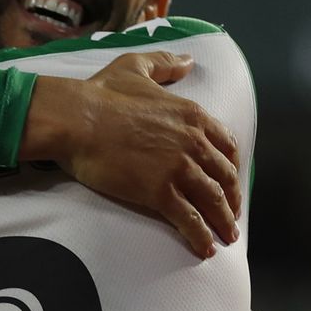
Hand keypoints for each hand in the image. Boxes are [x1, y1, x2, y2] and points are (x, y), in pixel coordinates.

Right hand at [20, 52, 241, 259]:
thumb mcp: (136, 67)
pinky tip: (205, 249)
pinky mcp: (160, 193)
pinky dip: (201, 237)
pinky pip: (190, 220)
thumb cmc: (101, 93)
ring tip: (226, 238)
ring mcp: (178, 169)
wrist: (77, 119)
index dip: (232, 166)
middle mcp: (192, 142)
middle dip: (232, 198)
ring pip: (213, 201)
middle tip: (232, 214)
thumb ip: (165, 64)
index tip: (231, 180)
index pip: (226, 145)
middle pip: (225, 176)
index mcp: (192, 114)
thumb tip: (188, 61)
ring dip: (223, 222)